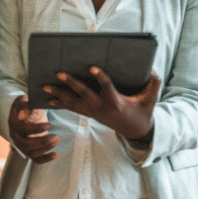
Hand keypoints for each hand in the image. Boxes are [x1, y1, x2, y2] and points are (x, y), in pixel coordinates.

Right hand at [8, 95, 58, 163]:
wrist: (25, 114)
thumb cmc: (26, 106)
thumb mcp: (24, 101)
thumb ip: (23, 106)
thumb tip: (22, 116)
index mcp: (13, 124)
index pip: (24, 130)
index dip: (37, 129)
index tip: (49, 125)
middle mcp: (15, 137)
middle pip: (27, 144)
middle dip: (43, 141)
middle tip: (56, 136)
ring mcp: (21, 145)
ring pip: (32, 153)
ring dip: (46, 148)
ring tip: (57, 140)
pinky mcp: (29, 151)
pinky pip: (36, 159)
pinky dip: (45, 159)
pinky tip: (55, 154)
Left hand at [45, 68, 161, 141]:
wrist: (134, 131)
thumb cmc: (142, 112)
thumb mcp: (150, 101)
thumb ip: (153, 85)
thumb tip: (153, 70)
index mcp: (116, 102)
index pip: (107, 88)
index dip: (100, 78)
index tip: (92, 67)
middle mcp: (102, 108)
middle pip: (84, 94)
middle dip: (70, 83)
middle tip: (58, 73)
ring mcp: (93, 112)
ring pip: (73, 102)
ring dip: (58, 94)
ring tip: (44, 86)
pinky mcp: (89, 114)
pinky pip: (72, 109)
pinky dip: (59, 103)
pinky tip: (47, 99)